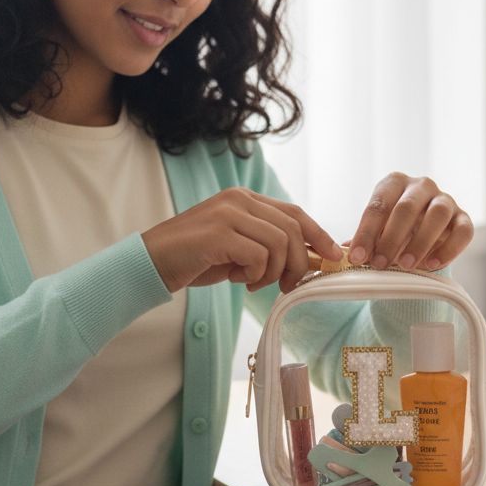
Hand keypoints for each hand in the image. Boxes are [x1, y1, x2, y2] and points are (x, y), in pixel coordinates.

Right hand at [142, 189, 343, 294]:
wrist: (151, 263)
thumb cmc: (195, 259)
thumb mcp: (237, 250)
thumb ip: (268, 247)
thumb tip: (310, 260)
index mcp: (244, 199)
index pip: (294, 212)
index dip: (319, 234)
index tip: (334, 256)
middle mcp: (239, 199)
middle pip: (293, 229)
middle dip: (299, 263)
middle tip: (287, 286)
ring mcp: (228, 213)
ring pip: (280, 243)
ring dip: (273, 272)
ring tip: (251, 283)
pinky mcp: (219, 232)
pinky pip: (259, 256)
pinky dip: (255, 274)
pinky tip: (236, 279)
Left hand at [346, 173, 473, 270]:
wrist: (425, 232)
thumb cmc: (394, 228)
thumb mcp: (377, 230)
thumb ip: (365, 239)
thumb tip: (346, 250)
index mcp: (394, 183)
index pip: (378, 205)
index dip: (366, 233)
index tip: (357, 257)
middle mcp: (421, 186)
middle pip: (406, 208)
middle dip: (391, 238)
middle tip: (380, 264)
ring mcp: (446, 199)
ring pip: (437, 214)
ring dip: (420, 242)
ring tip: (406, 265)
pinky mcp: (463, 218)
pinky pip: (463, 231)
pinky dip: (448, 249)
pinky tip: (431, 265)